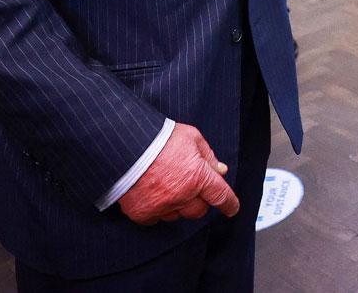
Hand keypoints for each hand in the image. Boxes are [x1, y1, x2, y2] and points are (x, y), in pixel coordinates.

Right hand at [118, 123, 239, 225]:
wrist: (125, 146)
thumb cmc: (159, 138)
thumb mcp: (192, 138)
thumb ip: (208, 156)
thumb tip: (220, 170)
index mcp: (198, 176)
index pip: (221, 196)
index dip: (229, 204)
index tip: (232, 209)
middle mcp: (182, 195)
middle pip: (199, 210)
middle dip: (199, 201)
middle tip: (190, 187)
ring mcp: (162, 206)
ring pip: (178, 216)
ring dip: (178, 206)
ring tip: (166, 186)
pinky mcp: (143, 213)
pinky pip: (156, 219)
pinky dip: (157, 210)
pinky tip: (152, 195)